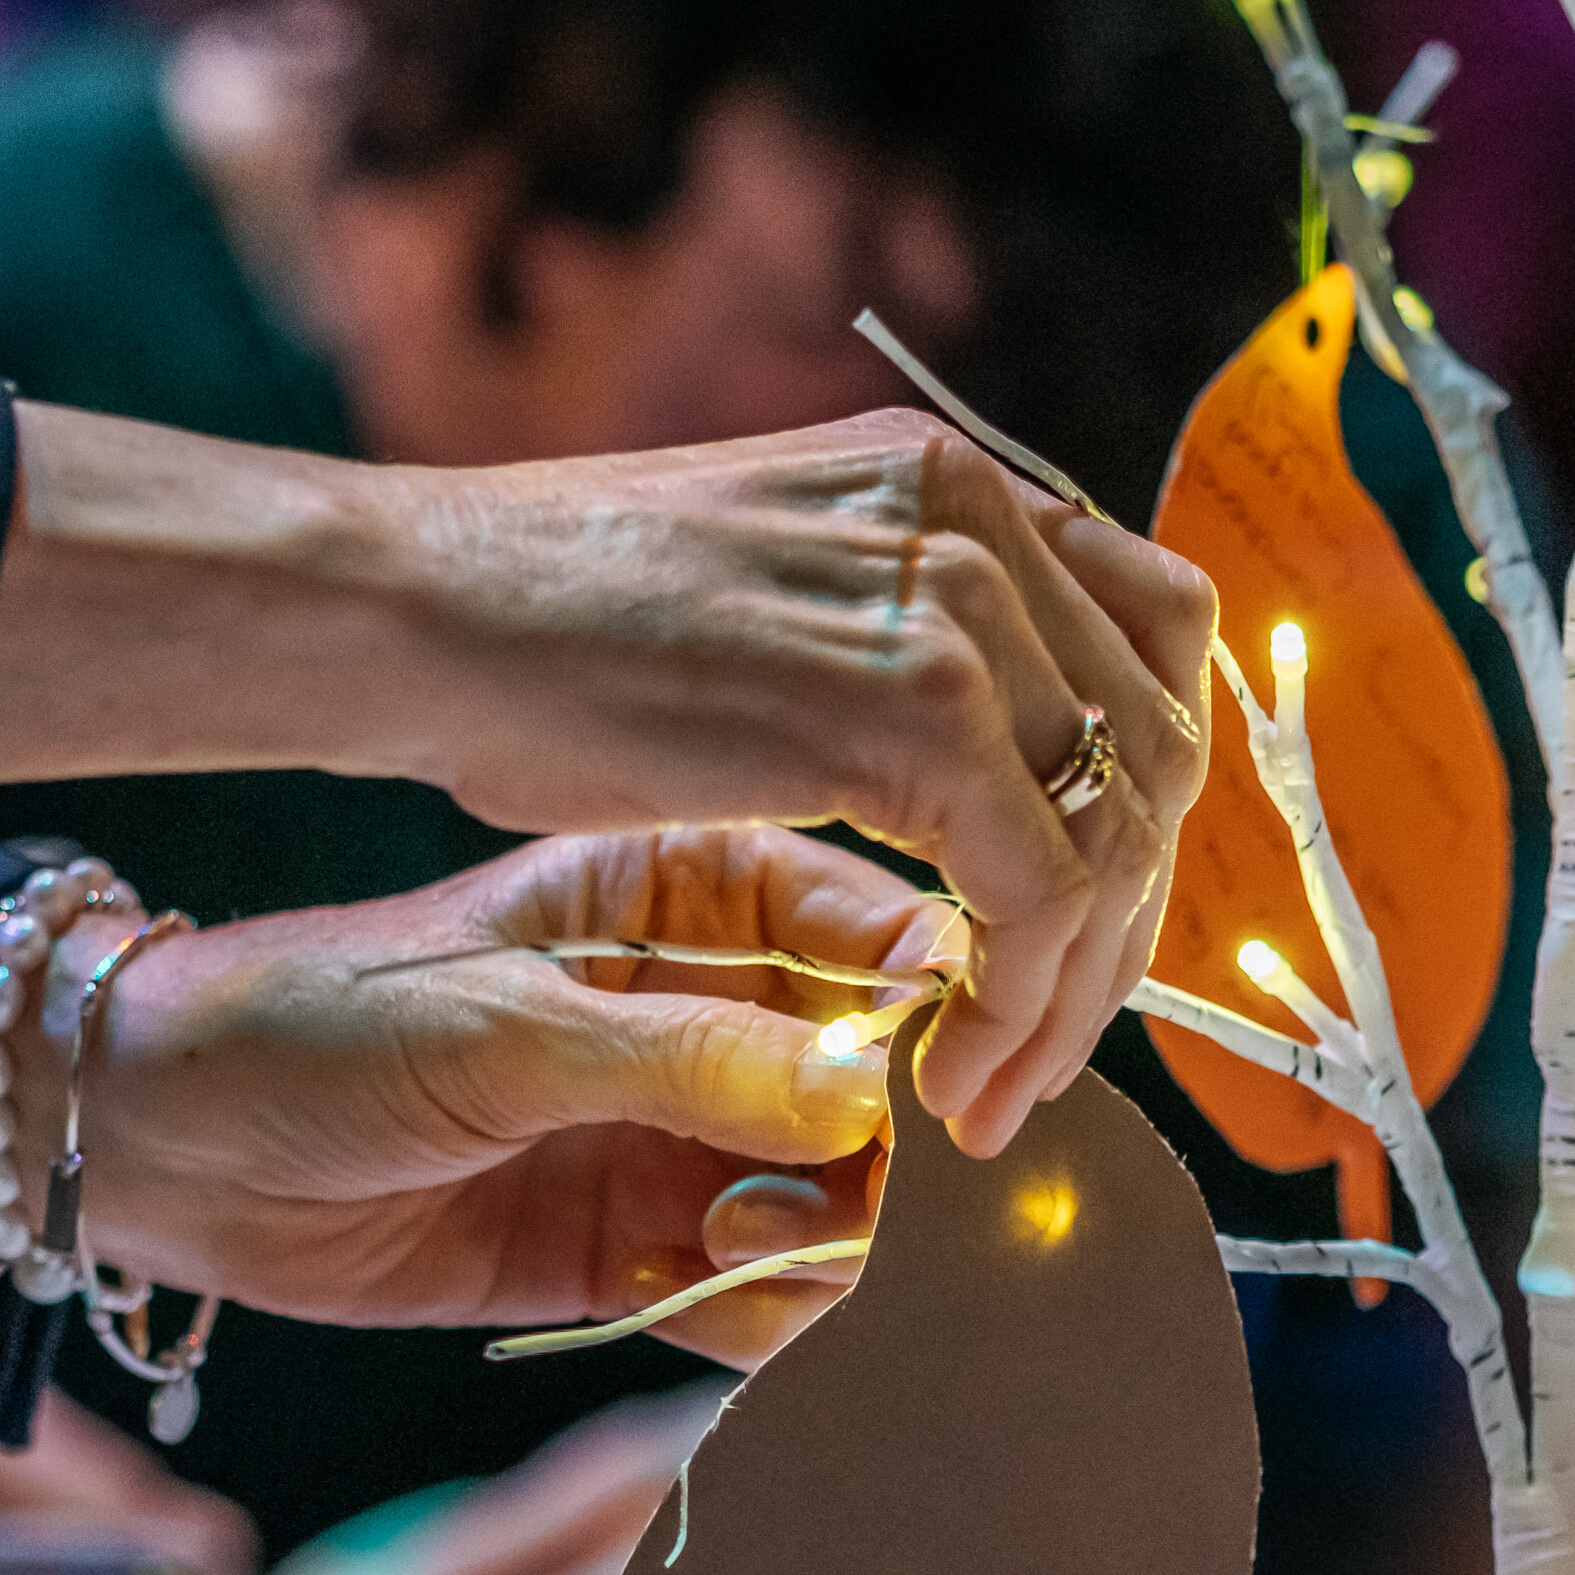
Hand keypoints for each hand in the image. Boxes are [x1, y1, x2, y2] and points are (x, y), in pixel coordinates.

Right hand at [0, 405, 1212, 1151]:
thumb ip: (878, 635)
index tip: (1071, 935)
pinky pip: (1041, 886)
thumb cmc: (533, 628)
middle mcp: (981, 517)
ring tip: (985, 1093)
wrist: (413, 605)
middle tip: (1036, 1046)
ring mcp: (958, 599)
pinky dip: (1016, 1003)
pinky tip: (945, 1076)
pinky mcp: (917, 704)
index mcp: (954, 481)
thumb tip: (965, 755)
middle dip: (1121, 925)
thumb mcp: (755, 593)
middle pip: (1160, 743)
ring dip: (1072, 991)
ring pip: (1119, 830)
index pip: (1151, 642)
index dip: (1137, 804)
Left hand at [0, 826, 955, 1360]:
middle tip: (805, 1201)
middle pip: (881, 1085)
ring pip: (837, 1200)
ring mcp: (677, 1132)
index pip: (877, 930)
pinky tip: (674, 1296)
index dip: (940, 1004)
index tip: (948, 1090)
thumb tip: (864, 1090)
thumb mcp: (502, 1027)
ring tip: (722, 1250)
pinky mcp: (636, 1247)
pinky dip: (750, 1311)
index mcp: (688, 894)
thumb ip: (686, 1061)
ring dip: (813, 1244)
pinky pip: (757, 1291)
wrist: (169, 1147)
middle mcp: (705, 1008)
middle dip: (878, 1156)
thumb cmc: (316, 1026)